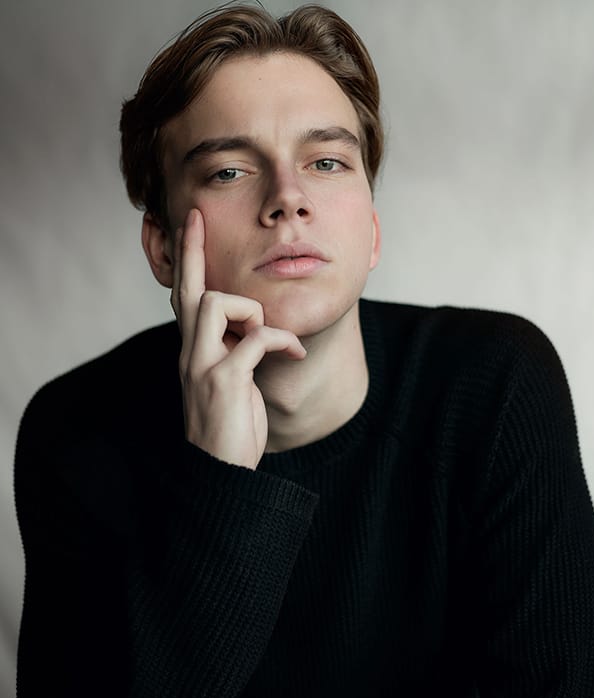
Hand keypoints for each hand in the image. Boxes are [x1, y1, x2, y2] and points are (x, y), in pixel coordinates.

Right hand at [170, 209, 305, 468]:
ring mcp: (203, 365)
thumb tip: (254, 329)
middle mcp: (191, 353)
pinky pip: (255, 337)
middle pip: (191, 289)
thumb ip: (234, 352)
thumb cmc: (230, 428)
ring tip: (272, 339)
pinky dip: (280, 340)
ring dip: (253, 311)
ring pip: (218, 303)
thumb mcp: (231, 383)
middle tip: (197, 216)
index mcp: (194, 351)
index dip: (186, 260)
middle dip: (195, 250)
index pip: (184, 297)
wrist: (221, 472)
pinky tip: (294, 354)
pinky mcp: (224, 380)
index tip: (189, 224)